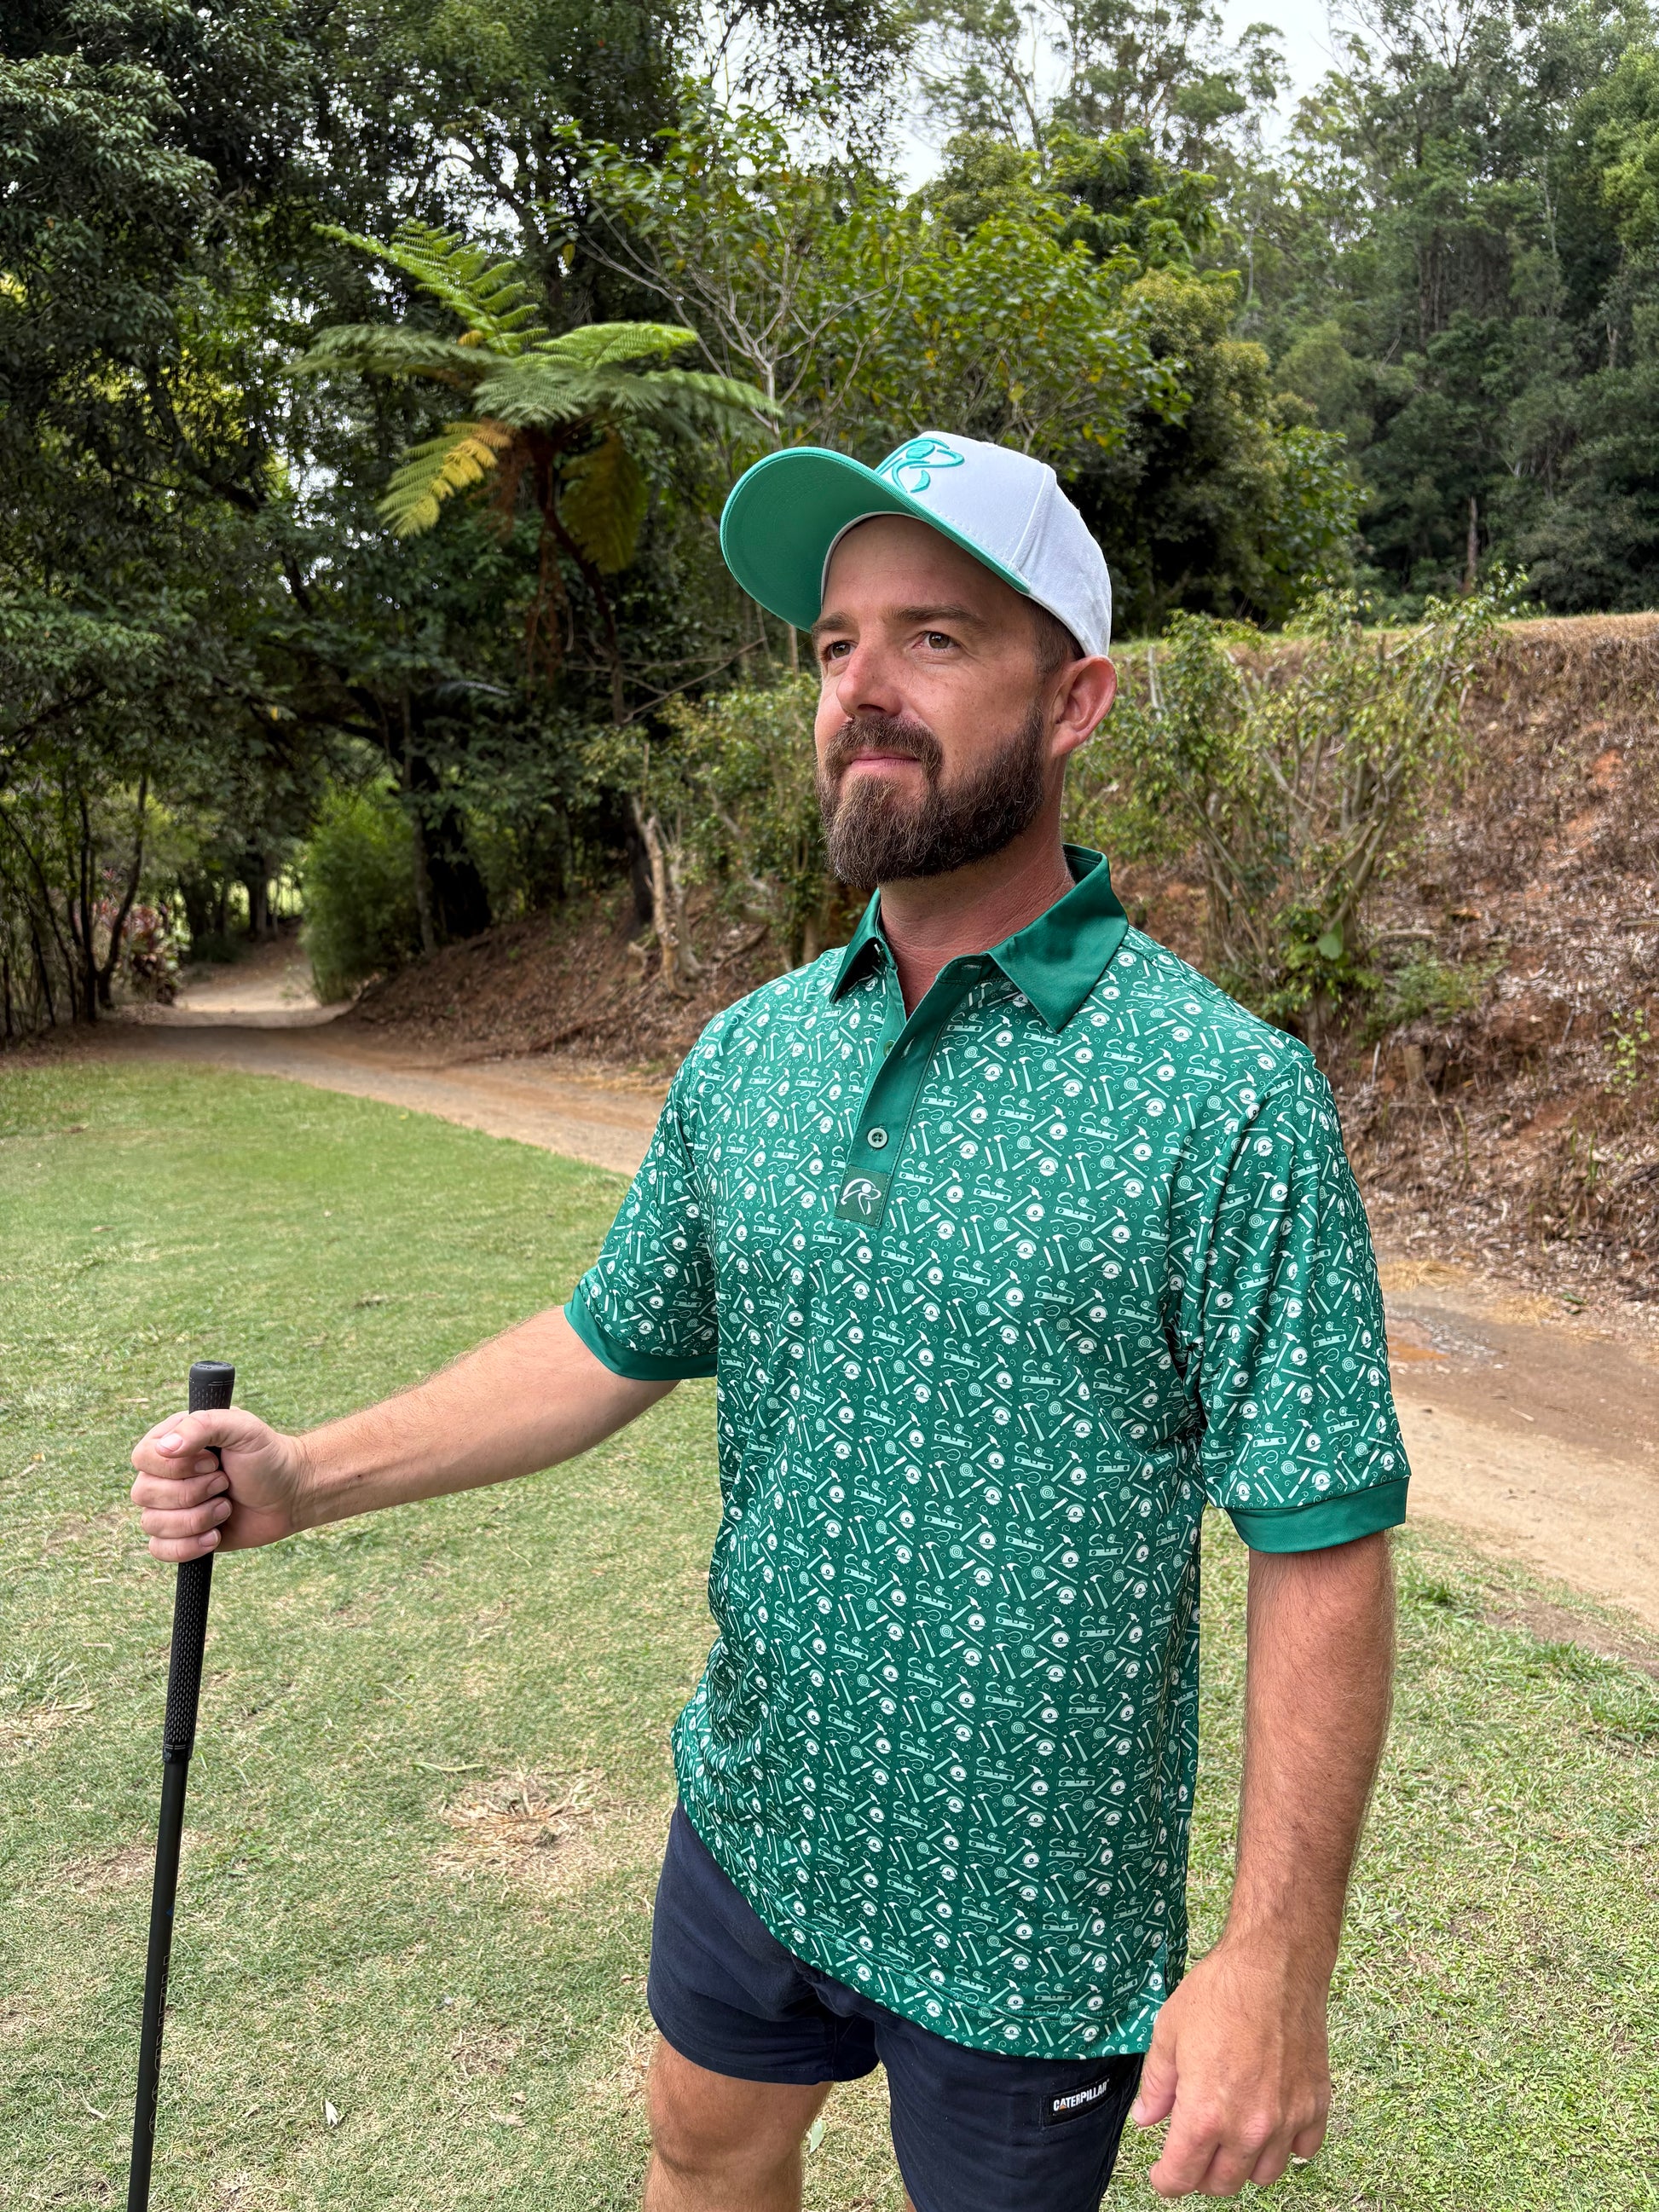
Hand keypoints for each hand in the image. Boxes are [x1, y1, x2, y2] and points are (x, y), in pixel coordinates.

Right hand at [130, 1408, 309, 1559]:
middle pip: (143, 1493)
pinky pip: (159, 1549)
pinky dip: (189, 1546)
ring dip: (196, 1519)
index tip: (214, 1463)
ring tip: (226, 1507)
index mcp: (172, 1441)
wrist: (291, 1495)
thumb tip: (164, 1447)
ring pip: (151, 1523)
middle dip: (192, 1493)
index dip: (176, 1467)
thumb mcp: (243, 1429)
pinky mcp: (179, 1535)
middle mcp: (164, 1474)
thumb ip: (202, 1425)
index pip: (142, 1457)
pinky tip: (215, 1534)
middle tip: (225, 1483)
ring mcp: (169, 1506)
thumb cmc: (267, 1456)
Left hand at [1131, 1935, 1330, 2196]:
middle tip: (1194, 2148)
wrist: (1274, 1964)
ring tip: (1231, 2134)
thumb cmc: (1220, 1992)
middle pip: (1223, 2183)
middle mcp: (1248, 2127)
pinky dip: (1286, 2146)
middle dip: (1202, 2173)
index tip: (1163, 2175)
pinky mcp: (1315, 2105)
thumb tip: (1146, 2119)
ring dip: (1243, 2162)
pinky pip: (1303, 2151)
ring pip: (1264, 2174)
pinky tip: (1270, 2121)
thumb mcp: (1168, 2032)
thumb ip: (1157, 2084)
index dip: (1166, 2180)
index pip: (1182, 2177)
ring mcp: (1287, 2120)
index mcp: (1205, 2114)